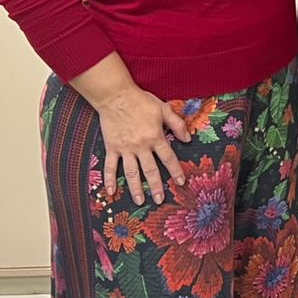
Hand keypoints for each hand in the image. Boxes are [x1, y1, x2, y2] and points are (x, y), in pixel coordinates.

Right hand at [96, 88, 190, 205]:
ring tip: (140, 201)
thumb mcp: (164, 109)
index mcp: (155, 137)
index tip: (180, 182)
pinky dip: (109, 180)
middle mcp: (141, 146)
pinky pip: (110, 167)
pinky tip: (110, 192)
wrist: (116, 96)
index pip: (168, 158)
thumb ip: (177, 124)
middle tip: (160, 199)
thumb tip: (188, 139)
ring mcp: (125, 149)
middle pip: (150, 170)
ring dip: (136, 188)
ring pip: (131, 172)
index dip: (175, 171)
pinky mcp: (111, 148)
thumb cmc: (141, 101)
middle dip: (156, 186)